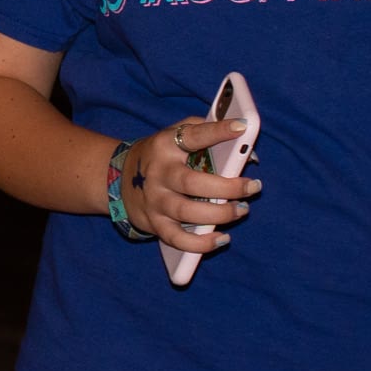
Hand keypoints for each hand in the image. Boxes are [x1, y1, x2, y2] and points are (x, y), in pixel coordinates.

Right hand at [119, 116, 256, 256]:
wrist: (119, 178)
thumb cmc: (161, 156)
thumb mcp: (173, 135)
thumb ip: (204, 132)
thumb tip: (245, 149)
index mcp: (166, 145)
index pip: (192, 135)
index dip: (217, 131)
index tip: (241, 127)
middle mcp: (158, 173)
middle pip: (192, 183)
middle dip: (227, 188)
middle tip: (252, 187)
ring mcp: (155, 200)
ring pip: (187, 212)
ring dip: (219, 214)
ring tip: (242, 210)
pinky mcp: (154, 223)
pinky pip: (177, 239)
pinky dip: (201, 243)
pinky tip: (222, 238)